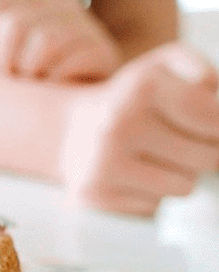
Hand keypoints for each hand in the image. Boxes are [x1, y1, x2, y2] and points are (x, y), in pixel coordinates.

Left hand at [0, 0, 121, 82]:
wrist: (68, 116)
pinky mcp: (103, 54)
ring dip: (27, 75)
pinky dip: (50, 85)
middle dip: (1, 63)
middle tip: (12, 81)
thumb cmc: (24, 81)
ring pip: (41, 42)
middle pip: (9, 24)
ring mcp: (87, 25)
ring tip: (34, 86)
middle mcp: (63, 1)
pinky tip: (55, 91)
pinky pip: (65, 65)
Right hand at [61, 43, 218, 215]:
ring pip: (184, 186)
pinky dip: (151, 192)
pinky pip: (154, 205)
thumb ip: (200, 71)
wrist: (68, 131)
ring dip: (180, 175)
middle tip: (183, 143)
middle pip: (207, 157)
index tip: (209, 125)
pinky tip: (133, 175)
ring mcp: (104, 163)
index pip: (212, 118)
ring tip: (157, 159)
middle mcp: (118, 125)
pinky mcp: (95, 194)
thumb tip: (216, 95)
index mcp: (141, 88)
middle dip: (205, 152)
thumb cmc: (130, 100)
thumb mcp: (164, 66)